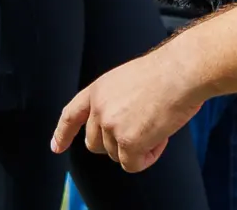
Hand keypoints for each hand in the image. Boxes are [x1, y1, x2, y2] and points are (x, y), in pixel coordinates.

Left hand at [51, 48, 203, 172]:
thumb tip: (119, 131)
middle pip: (95, 144)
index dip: (63, 133)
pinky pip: (132, 164)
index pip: (71, 115)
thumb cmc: (166, 73)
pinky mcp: (127, 141)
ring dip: (137, 148)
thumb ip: (115, 102)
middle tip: (142, 132)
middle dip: (115, 145)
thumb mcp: (127, 81)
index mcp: (98, 89)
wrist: (181, 71)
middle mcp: (98, 108)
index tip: (55, 147)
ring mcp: (110, 125)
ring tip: (157, 126)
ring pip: (116, 155)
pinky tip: (161, 138)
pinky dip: (148, 158)